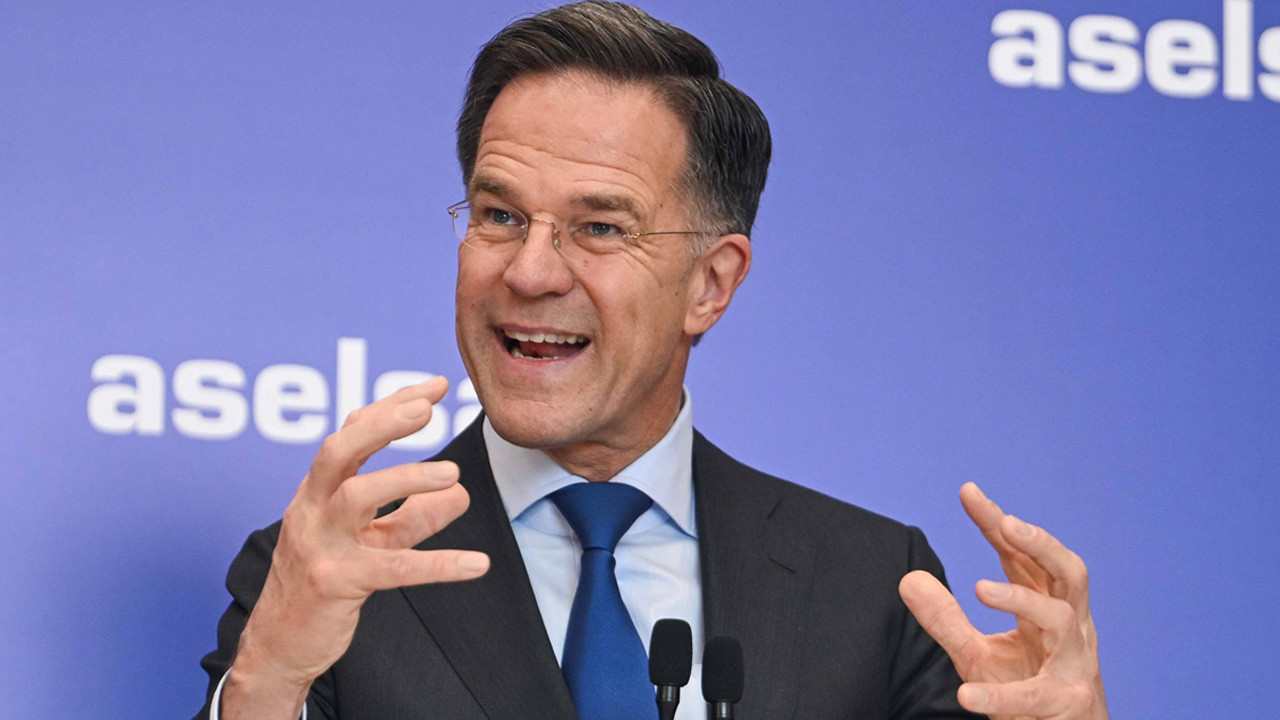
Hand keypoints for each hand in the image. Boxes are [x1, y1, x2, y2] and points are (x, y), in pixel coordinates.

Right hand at [222, 378, 490, 719]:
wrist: (279, 648)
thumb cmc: (325, 584)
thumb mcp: (372, 542)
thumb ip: (411, 516)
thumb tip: (459, 492)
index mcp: (317, 492)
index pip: (349, 434)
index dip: (390, 407)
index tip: (434, 387)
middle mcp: (312, 510)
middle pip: (339, 450)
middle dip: (382, 423)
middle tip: (427, 408)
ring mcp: (319, 546)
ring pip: (357, 497)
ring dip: (407, 479)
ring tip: (454, 475)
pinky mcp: (334, 584)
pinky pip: (391, 569)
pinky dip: (437, 564)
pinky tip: (476, 563)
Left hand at [898, 483, 1106, 719]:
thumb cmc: (1026, 694)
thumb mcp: (976, 654)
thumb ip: (946, 618)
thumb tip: (908, 578)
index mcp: (1048, 609)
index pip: (1024, 559)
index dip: (999, 523)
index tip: (968, 492)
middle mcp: (1070, 630)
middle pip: (1069, 572)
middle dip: (1041, 543)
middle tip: (1007, 523)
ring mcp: (1074, 666)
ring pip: (1061, 620)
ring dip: (1023, 599)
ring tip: (979, 587)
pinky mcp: (1068, 704)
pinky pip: (1035, 696)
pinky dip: (1001, 695)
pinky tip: (965, 695)